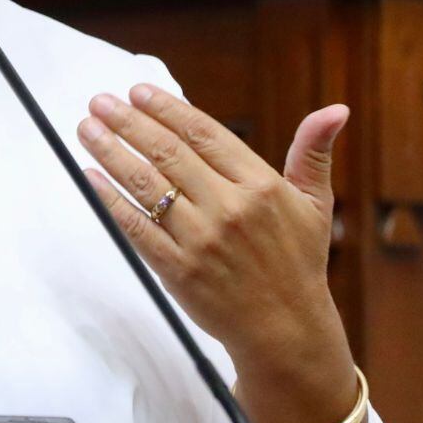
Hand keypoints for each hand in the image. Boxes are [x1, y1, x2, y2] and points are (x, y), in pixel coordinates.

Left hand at [77, 85, 349, 368]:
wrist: (286, 331)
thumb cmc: (299, 261)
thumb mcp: (315, 204)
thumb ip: (313, 152)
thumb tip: (335, 108)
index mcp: (261, 185)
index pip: (204, 133)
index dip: (168, 109)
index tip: (138, 91)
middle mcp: (230, 208)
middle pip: (168, 153)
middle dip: (128, 122)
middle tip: (99, 101)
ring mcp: (201, 240)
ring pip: (146, 185)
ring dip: (111, 152)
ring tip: (87, 129)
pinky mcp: (179, 271)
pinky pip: (137, 227)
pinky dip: (110, 200)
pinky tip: (91, 177)